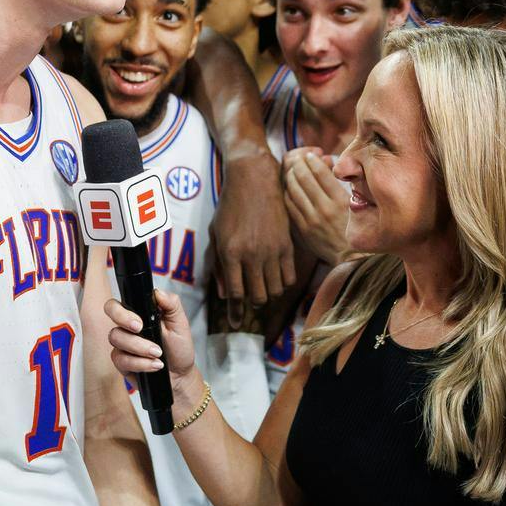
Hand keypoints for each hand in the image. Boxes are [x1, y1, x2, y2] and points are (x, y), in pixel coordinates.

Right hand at [105, 289, 198, 384]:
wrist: (180, 376)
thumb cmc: (179, 349)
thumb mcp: (180, 324)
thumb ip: (171, 305)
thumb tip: (158, 293)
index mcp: (140, 314)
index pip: (121, 301)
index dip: (122, 309)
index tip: (139, 322)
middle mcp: (128, 327)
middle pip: (110, 313)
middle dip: (123, 320)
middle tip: (140, 329)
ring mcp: (123, 344)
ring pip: (116, 339)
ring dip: (139, 347)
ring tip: (158, 354)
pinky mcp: (122, 362)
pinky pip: (121, 360)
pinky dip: (140, 363)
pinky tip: (154, 365)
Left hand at [212, 151, 295, 310]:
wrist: (254, 181)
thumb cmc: (229, 207)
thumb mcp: (216, 235)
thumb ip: (218, 266)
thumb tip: (222, 294)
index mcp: (231, 253)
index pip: (235, 293)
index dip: (235, 312)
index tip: (235, 324)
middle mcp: (252, 254)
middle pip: (258, 297)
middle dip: (253, 304)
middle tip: (250, 300)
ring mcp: (272, 250)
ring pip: (275, 290)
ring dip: (268, 294)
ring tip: (263, 287)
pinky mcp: (287, 244)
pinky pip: (289, 277)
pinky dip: (283, 283)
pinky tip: (276, 277)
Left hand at [282, 146, 349, 266]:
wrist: (351, 258)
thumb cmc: (356, 227)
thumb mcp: (355, 204)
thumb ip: (341, 183)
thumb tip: (328, 162)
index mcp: (340, 200)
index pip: (321, 173)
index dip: (312, 160)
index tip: (310, 155)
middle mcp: (325, 208)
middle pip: (304, 178)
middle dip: (299, 165)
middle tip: (297, 159)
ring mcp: (312, 219)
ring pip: (294, 191)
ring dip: (290, 177)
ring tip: (291, 170)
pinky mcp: (303, 229)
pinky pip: (290, 206)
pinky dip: (288, 194)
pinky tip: (289, 188)